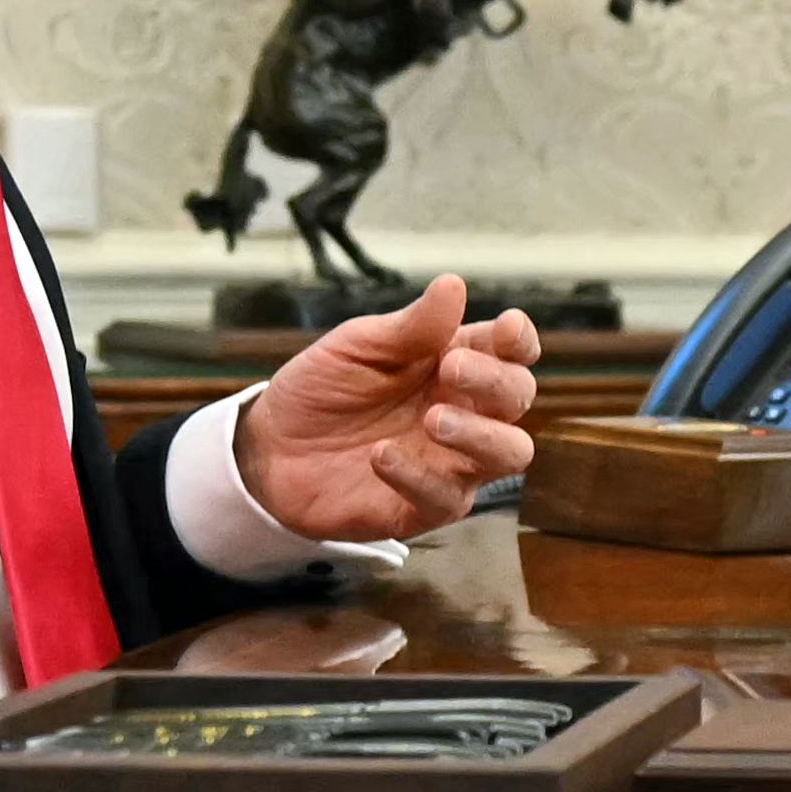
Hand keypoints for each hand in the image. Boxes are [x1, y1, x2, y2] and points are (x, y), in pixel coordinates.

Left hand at [242, 270, 545, 545]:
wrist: (271, 449)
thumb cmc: (323, 390)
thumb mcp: (358, 347)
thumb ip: (411, 326)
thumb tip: (453, 284)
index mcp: (457, 364)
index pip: (512, 352)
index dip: (519, 340)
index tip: (506, 327)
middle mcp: (467, 412)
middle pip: (517, 398)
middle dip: (495, 381)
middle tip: (450, 368)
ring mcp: (452, 461)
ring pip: (510, 453)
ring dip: (481, 434)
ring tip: (433, 419)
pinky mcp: (426, 506)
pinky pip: (447, 498)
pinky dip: (419, 477)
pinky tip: (380, 456)